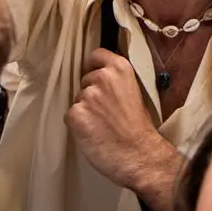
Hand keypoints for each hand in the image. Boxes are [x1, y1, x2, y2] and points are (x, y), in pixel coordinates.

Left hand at [67, 49, 162, 189]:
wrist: (140, 155)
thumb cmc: (140, 128)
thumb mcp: (135, 92)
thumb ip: (117, 82)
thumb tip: (100, 80)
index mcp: (120, 68)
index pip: (96, 55)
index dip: (95, 68)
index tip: (99, 80)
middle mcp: (102, 77)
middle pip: (85, 80)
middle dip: (91, 93)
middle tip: (105, 112)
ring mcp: (87, 95)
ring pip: (77, 99)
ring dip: (85, 110)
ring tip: (101, 126)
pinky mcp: (75, 114)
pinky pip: (70, 115)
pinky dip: (78, 125)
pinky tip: (93, 134)